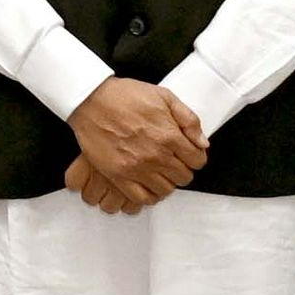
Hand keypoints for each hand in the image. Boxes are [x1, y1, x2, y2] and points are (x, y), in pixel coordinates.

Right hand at [68, 76, 205, 215]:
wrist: (91, 100)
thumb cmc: (125, 96)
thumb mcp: (164, 96)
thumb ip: (188, 119)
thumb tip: (202, 142)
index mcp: (169, 135)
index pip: (197, 160)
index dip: (196, 157)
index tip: (189, 154)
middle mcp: (156, 155)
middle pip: (184, 177)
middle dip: (182, 169)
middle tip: (173, 161)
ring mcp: (137, 168)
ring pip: (166, 190)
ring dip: (167, 182)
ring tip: (160, 172)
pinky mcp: (118, 176)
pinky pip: (142, 198)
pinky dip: (150, 196)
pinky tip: (148, 185)